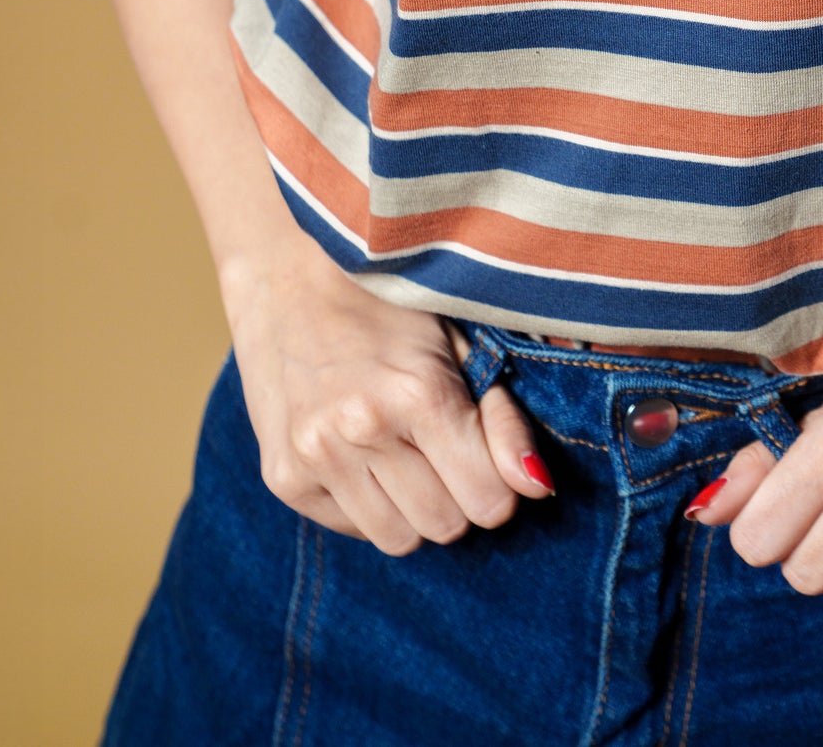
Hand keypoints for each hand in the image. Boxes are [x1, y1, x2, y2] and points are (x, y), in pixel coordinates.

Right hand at [220, 234, 553, 553]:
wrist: (286, 283)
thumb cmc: (388, 309)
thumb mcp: (457, 345)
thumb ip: (502, 419)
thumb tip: (539, 488)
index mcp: (419, 391)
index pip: (489, 500)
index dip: (499, 485)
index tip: (486, 458)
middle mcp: (362, 429)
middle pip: (446, 526)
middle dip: (458, 498)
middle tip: (443, 451)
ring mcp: (316, 457)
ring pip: (398, 540)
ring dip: (413, 509)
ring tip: (403, 454)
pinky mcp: (283, 477)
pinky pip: (351, 530)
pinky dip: (367, 506)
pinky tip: (361, 455)